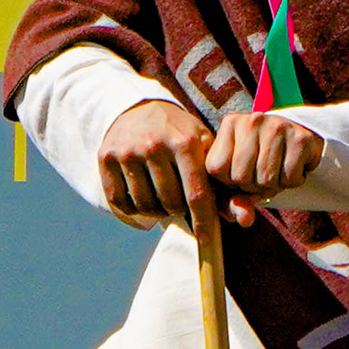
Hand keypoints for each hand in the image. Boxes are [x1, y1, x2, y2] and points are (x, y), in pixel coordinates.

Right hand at [98, 101, 250, 227]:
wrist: (137, 108)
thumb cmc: (179, 133)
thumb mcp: (204, 149)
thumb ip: (223, 185)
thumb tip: (243, 220)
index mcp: (183, 141)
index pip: (196, 193)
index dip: (202, 221)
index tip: (207, 240)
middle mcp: (153, 145)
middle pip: (170, 203)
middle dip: (179, 210)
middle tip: (180, 201)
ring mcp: (127, 152)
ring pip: (146, 205)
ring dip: (157, 210)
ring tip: (162, 197)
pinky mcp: (105, 158)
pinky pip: (121, 202)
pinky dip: (134, 208)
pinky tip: (142, 195)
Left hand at [205, 111, 323, 202]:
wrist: (299, 138)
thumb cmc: (261, 159)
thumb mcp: (240, 175)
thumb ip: (234, 200)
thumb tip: (245, 220)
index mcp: (230, 124)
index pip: (217, 169)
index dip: (230, 181)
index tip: (242, 172)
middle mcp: (252, 120)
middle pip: (242, 176)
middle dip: (253, 186)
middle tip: (262, 174)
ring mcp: (278, 126)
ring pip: (266, 179)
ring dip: (274, 185)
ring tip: (277, 170)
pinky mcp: (301, 138)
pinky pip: (290, 178)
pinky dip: (292, 182)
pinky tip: (292, 167)